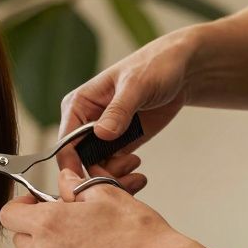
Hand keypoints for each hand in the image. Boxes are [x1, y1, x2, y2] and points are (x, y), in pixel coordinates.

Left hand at [0, 168, 184, 247]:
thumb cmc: (139, 237)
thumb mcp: (107, 195)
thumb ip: (75, 185)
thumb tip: (64, 178)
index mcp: (48, 224)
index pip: (8, 214)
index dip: (20, 207)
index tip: (35, 205)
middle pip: (20, 239)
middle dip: (36, 230)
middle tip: (65, 226)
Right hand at [54, 25, 202, 171]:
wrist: (182, 71)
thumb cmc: (154, 67)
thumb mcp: (136, 85)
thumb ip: (118, 110)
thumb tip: (100, 133)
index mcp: (78, 105)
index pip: (65, 141)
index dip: (72, 164)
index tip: (88, 180)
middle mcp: (85, 122)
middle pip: (78, 160)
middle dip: (96, 174)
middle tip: (119, 181)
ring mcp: (102, 135)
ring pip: (95, 167)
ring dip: (111, 178)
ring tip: (134, 173)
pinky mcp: (120, 143)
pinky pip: (112, 167)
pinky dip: (122, 176)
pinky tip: (137, 173)